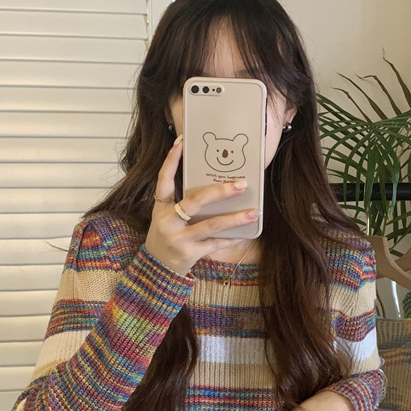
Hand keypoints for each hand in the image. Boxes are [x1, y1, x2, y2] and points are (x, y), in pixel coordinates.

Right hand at [145, 135, 259, 274]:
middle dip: (220, 192)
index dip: (171, 160)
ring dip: (235, 218)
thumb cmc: (167, 237)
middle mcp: (167, 221)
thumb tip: (215, 185)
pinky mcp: (189, 254)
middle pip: (195, 201)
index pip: (164, 179)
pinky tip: (245, 234)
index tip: (182, 141)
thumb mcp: (167, 217)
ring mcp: (178, 238)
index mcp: (160, 208)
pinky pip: (215, 243)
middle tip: (241, 184)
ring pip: (211, 225)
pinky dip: (231, 238)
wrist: (156, 269)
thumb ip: (183, 202)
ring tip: (254, 212)